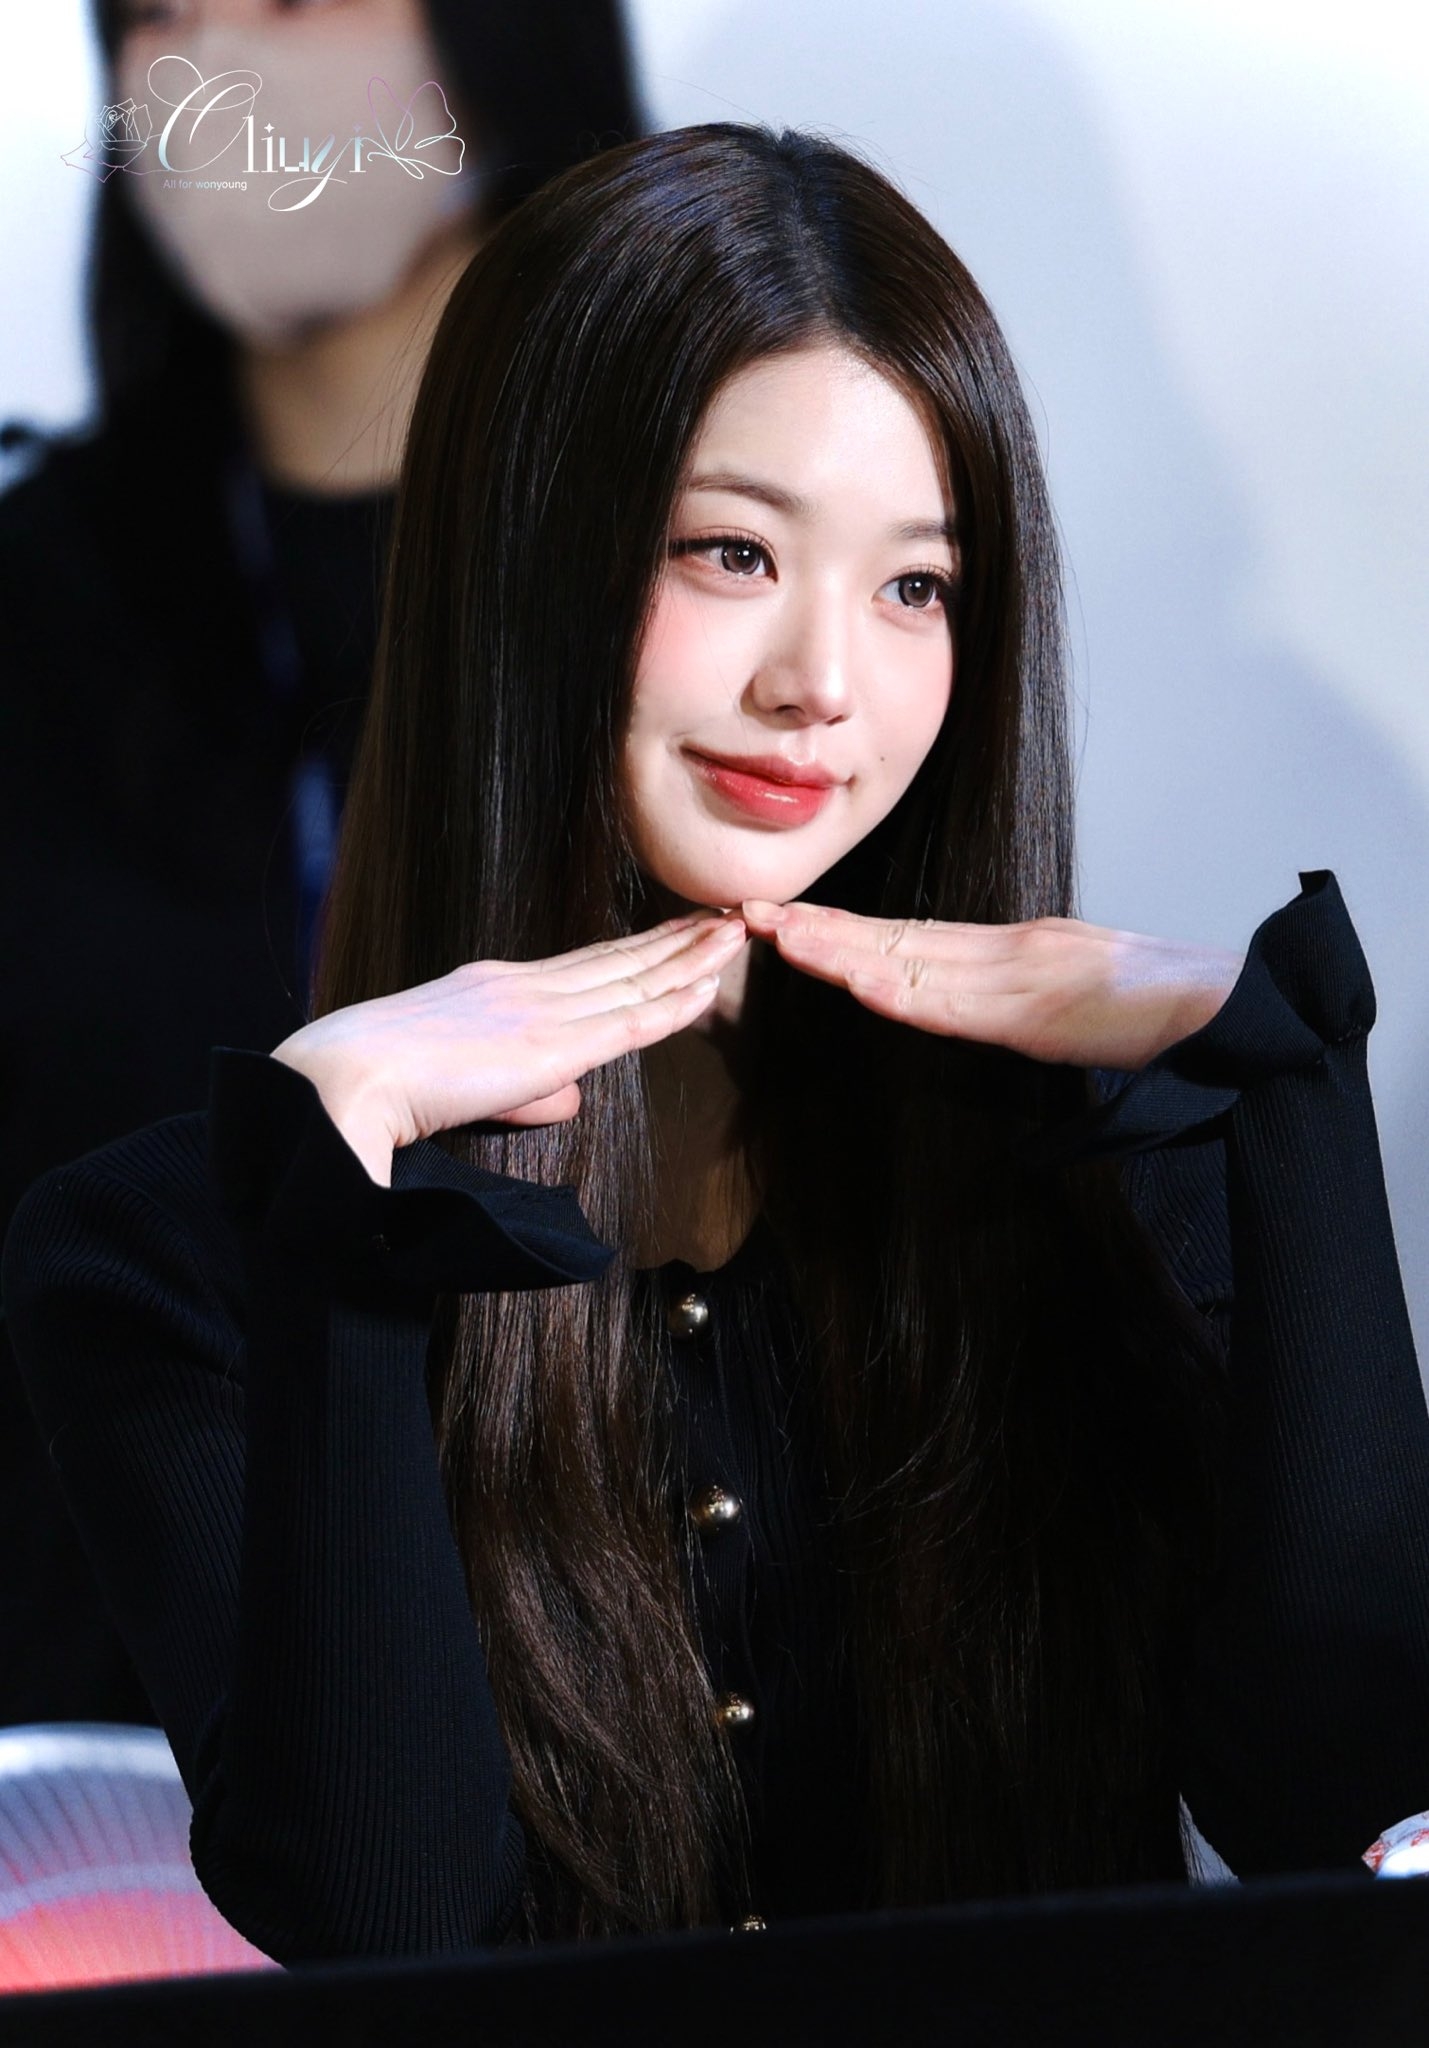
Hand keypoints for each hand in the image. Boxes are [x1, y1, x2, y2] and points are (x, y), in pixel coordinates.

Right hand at [272, 911, 747, 1183]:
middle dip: (675, 940)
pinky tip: (709, 983)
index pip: (581, 967)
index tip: (673, 933)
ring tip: (736, 934)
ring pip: (635, 980)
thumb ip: (520, 1092)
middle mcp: (522, 986)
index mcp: (493, 989)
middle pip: (618, 960)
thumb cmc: (374, 1090)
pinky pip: (631, 1020)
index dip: (634, 950)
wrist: (343, 1081)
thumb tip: (570, 1100)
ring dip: (691, 958)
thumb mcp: (458, 1087)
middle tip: (724, 916)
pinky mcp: (550, 1046)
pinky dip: (676, 1000)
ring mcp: (539, 1010)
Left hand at [739, 899, 1243, 1072]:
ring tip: (778, 940)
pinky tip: (862, 985)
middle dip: (820, 930)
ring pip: (914, 964)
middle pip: (898, 940)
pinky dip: (908, 994)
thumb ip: (1025, 1004)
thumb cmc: (1170, 1013)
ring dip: (841, 952)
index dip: (846, 931)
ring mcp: (1026, 977)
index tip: (788, 924)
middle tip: (749, 915)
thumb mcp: (1079, 1002)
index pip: (913, 939)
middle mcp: (1011, 952)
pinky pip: (963, 1006)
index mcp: (1018, 950)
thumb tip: (981, 1012)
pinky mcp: (1044, 1012)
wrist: (1238, 1013)